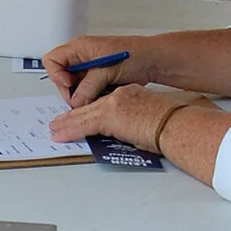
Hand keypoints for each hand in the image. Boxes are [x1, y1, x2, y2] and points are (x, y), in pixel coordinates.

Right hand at [42, 34, 148, 105]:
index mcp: (79, 47)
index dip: (56, 75)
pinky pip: (86, 92)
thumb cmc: (134, 54)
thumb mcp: (107, 70)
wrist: (153, 60)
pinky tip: (102, 97)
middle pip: (61, 77)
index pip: (52, 61)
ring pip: (74, 87)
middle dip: (70, 91)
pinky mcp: (97, 79)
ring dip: (82, 96)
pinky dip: (91, 98)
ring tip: (96, 97)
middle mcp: (81, 57)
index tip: (68, 85)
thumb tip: (75, 102)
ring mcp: (89, 69)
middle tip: (82, 100)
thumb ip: (88, 87)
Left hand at [49, 83, 180, 150]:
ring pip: (82, 115)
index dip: (89, 110)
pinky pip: (84, 124)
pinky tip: (60, 135)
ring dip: (66, 124)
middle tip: (59, 122)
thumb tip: (129, 134)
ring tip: (55, 130)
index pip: (103, 103)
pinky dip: (70, 131)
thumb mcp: (149, 118)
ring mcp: (113, 104)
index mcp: (129, 94)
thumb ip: (134, 123)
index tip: (80, 116)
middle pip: (90, 107)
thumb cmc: (171, 125)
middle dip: (72, 116)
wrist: (175, 124)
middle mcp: (119, 96)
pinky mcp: (109, 116)